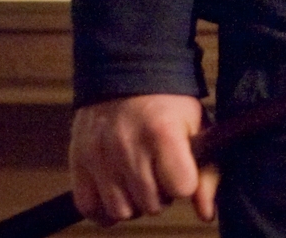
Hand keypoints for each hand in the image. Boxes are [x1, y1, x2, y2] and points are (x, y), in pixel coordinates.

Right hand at [69, 93, 216, 225]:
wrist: (125, 71)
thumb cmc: (167, 102)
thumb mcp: (196, 125)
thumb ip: (207, 170)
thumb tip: (206, 214)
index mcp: (162, 133)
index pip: (181, 188)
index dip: (184, 181)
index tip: (181, 167)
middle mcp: (127, 146)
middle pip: (152, 205)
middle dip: (160, 193)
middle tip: (157, 170)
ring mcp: (99, 155)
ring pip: (122, 211)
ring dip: (133, 201)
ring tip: (136, 177)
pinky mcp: (78, 161)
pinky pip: (90, 208)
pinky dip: (103, 208)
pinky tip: (116, 191)